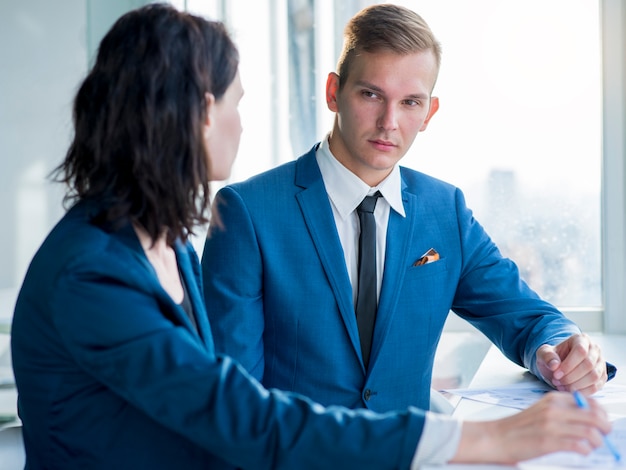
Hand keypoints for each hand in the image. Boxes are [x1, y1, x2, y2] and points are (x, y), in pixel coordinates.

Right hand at [452, 392, 611, 463]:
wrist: (496, 437)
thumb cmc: (518, 427)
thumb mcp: (541, 410)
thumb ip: (562, 411)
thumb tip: (589, 419)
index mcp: (552, 399)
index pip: (589, 401)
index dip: (601, 413)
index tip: (602, 422)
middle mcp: (554, 409)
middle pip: (594, 416)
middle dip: (605, 428)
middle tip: (604, 435)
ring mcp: (551, 425)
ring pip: (591, 432)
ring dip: (597, 442)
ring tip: (592, 446)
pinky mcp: (548, 442)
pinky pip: (579, 445)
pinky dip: (586, 450)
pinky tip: (581, 451)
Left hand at [535, 333, 606, 394]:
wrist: (558, 366)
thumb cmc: (553, 358)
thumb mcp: (544, 353)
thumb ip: (547, 356)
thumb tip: (554, 365)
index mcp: (581, 339)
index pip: (580, 351)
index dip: (568, 365)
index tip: (556, 374)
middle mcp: (594, 349)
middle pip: (588, 364)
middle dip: (571, 377)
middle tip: (557, 382)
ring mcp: (600, 363)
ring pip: (594, 377)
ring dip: (576, 385)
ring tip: (561, 386)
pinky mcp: (602, 377)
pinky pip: (596, 387)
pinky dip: (582, 391)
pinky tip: (569, 390)